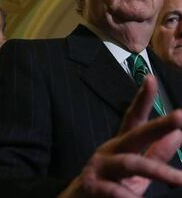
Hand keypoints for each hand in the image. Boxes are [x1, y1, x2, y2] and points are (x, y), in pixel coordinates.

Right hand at [59, 75, 181, 197]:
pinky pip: (114, 192)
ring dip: (157, 171)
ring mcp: (99, 166)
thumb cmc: (112, 185)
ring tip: (180, 179)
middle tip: (181, 117)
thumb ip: (156, 153)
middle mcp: (110, 150)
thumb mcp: (137, 171)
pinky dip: (128, 196)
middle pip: (136, 134)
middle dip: (159, 125)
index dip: (142, 99)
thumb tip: (179, 135)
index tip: (151, 78)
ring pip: (130, 164)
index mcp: (121, 144)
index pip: (134, 118)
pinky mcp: (91, 185)